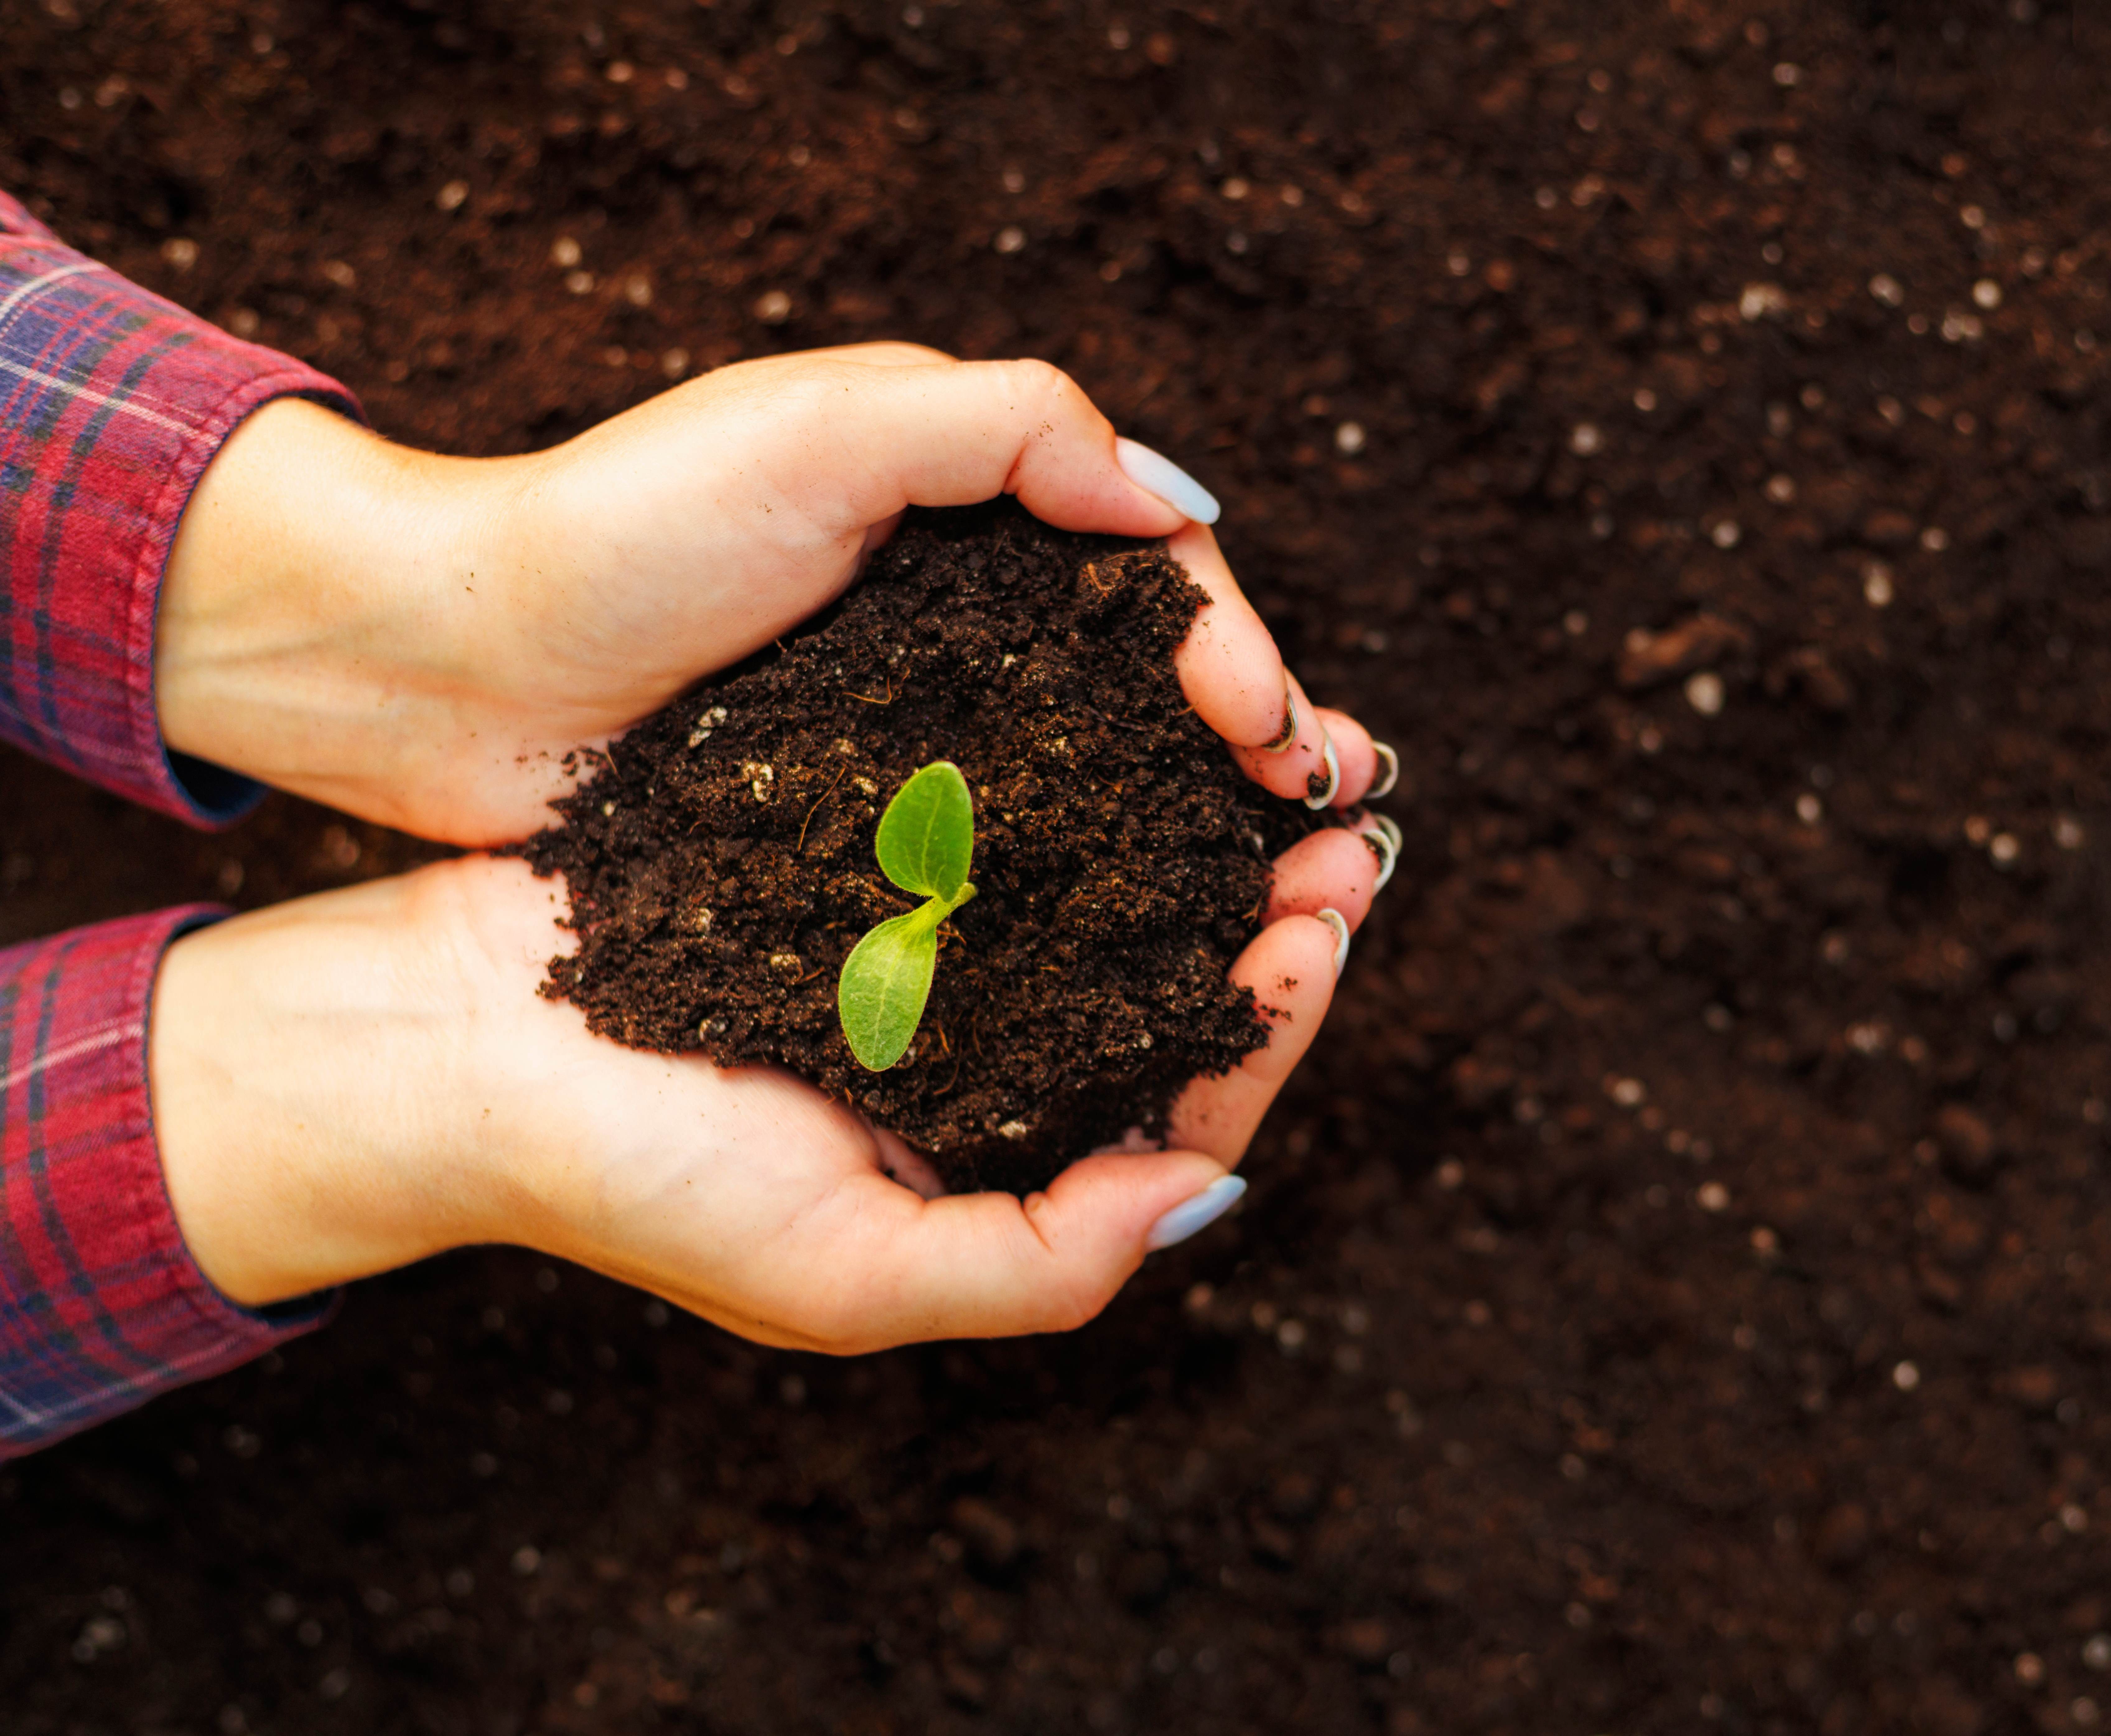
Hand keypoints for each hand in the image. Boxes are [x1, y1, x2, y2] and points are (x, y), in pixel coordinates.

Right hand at [148, 839, 1379, 1343]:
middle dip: (1273, 910)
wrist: (450, 1045)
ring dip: (1207, 823)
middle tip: (1353, 831)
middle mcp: (978, 1049)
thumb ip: (1038, 1263)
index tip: (1325, 930)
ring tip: (1287, 754)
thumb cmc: (631, 1180)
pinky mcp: (862, 849)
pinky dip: (1091, 767)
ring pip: (1114, 882)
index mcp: (991, 1153)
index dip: (1273, 1021)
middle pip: (1171, 980)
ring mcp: (923, 944)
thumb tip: (1209, 1193)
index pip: (1185, 1101)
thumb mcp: (845, 1281)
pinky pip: (1010, 808)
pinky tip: (1144, 712)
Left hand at [155, 346, 1392, 845]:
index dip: (1234, 650)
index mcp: (966, 511)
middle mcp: (956, 617)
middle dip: (1253, 752)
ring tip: (1280, 894)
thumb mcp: (822, 428)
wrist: (447, 664)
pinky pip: (1002, 845)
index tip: (1279, 736)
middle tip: (1334, 830)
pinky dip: (1087, 881)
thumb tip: (1176, 506)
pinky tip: (1144, 935)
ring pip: (1096, 772)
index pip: (1149, 571)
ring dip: (1196, 830)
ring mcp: (912, 722)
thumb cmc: (620, 528)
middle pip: (1147, 683)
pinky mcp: (856, 813)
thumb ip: (1009, 429)